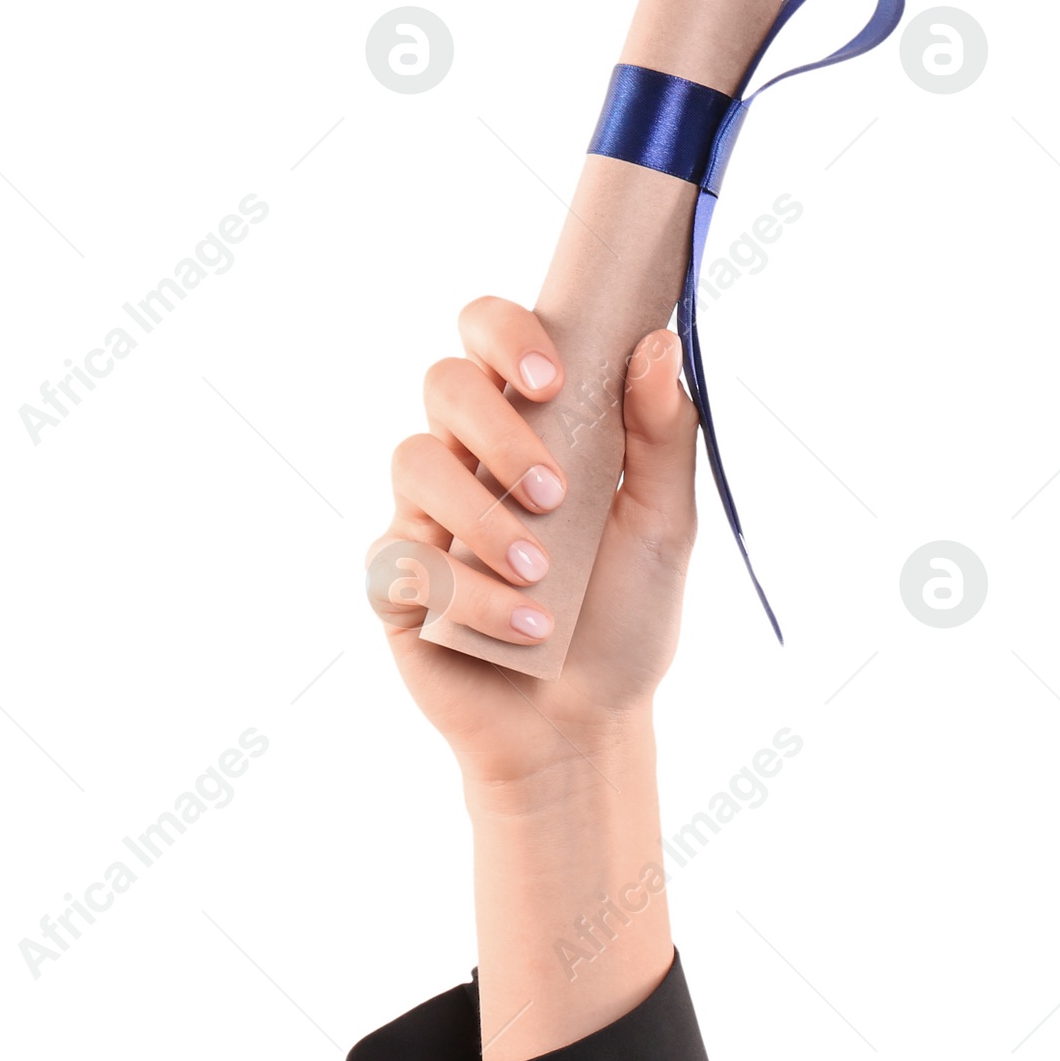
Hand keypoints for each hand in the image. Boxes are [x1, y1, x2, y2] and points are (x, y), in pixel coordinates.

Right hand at [366, 297, 698, 788]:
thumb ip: (662, 436)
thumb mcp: (664, 526)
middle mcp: (470, 455)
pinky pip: (404, 557)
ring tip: (542, 574)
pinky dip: (471, 594)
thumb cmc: (626, 617)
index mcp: (532, 422)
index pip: (490, 334)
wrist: (587, 727)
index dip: (506, 333)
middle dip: (499, 430)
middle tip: (555, 492)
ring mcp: (425, 515)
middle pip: (444, 383)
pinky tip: (524, 626)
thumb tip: (658, 342)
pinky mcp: (395, 581)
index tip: (552, 377)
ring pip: (414, 460)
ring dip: (484, 516)